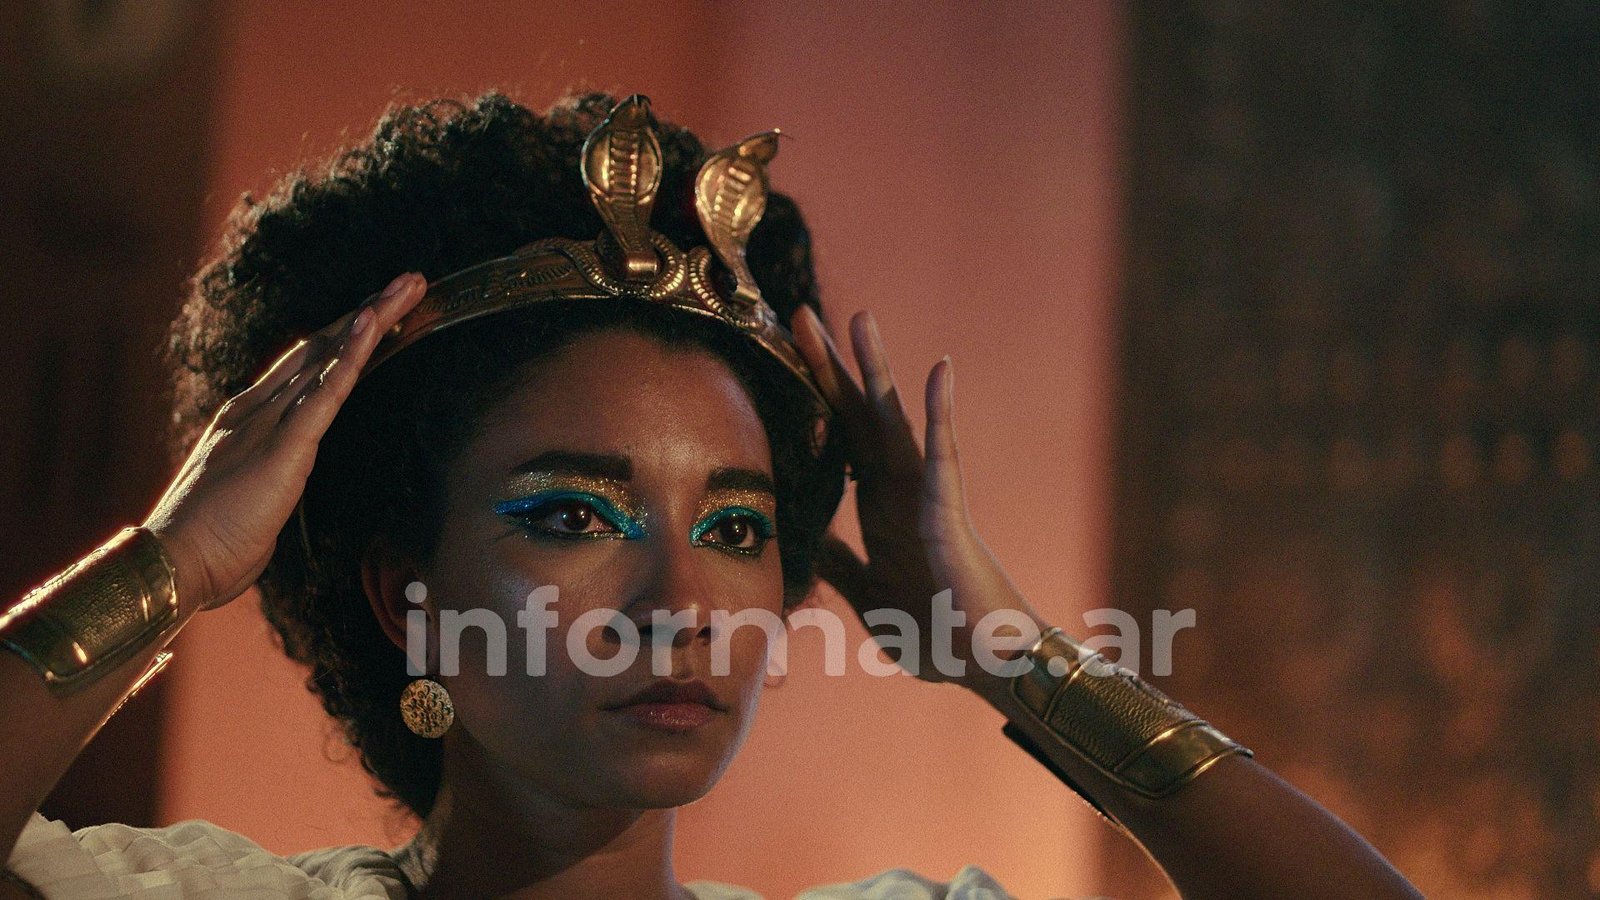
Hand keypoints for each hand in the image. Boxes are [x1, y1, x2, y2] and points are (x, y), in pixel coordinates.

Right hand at [143, 273, 427, 612]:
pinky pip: (326, 393)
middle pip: (323, 348)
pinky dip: (352, 356)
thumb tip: (283, 476)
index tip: (377, 312)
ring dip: (372, 319)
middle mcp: (258, 408)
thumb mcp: (249, 494)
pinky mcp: (286, 446)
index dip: (343, 336)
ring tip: (407, 287)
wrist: (176, 561)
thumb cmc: (210, 542)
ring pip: (330, 357)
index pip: (305, 366)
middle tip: (408, 282)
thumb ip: (268, 473)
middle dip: (367, 312)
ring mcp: (270, 422)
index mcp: (248, 419)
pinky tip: (372, 326)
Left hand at [791, 305, 1049, 700]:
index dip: (809, 400)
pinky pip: (945, 455)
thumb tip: (813, 539)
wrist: (986, 663)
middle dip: (827, 366)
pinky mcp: (949, 512)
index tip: (779, 357)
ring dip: (877, 369)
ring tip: (860, 318)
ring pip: (895, 420)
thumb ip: (842, 564)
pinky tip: (939, 370)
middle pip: (856, 415)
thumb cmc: (937, 632)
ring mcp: (924, 496)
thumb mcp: (869, 596)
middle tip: (797, 315)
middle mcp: (898, 491)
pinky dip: (941, 413)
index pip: (836, 440)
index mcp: (877, 508)